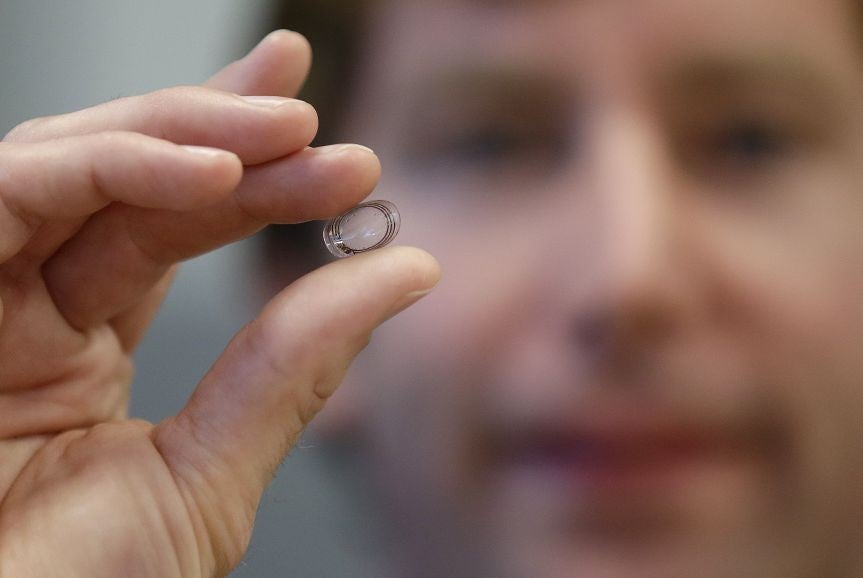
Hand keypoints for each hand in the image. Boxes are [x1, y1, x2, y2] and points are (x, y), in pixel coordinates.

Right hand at [0, 31, 439, 576]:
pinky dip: (113, 167)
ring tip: (289, 130)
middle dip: (230, 133)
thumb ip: (293, 368)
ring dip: (188, 133)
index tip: (352, 164)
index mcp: (80, 353)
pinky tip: (212, 171)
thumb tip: (404, 273)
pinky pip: (14, 192)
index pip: (178, 229)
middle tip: (316, 122)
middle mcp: (25, 308)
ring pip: (80, 164)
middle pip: (133, 182)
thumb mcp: (204, 475)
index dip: (261, 182)